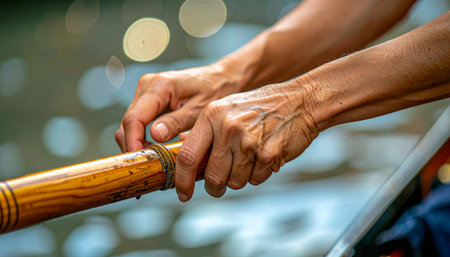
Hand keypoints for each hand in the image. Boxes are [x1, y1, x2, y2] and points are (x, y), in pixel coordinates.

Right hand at [115, 62, 244, 151]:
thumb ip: (177, 122)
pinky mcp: (150, 99)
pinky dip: (143, 137)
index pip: (134, 119)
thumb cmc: (216, 90)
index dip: (133, 143)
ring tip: (154, 161)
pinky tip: (156, 150)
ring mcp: (147, 92)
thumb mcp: (200, 110)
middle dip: (134, 146)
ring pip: (131, 123)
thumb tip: (154, 134)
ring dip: (137, 143)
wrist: (223, 77)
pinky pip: (139, 121)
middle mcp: (148, 86)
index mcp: (160, 86)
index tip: (141, 162)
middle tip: (149, 167)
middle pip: (128, 122)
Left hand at [175, 80, 319, 200]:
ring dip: (239, 179)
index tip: (183, 193)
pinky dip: (258, 176)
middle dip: (214, 187)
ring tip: (248, 161)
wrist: (300, 101)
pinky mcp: (268, 154)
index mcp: (212, 116)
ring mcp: (248, 141)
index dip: (182, 180)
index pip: (187, 156)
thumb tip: (181, 148)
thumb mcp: (227, 108)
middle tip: (218, 186)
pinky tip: (263, 159)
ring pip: (234, 182)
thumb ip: (205, 129)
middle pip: (211, 176)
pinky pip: (255, 180)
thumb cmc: (260, 107)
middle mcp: (227, 128)